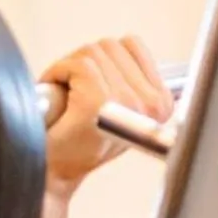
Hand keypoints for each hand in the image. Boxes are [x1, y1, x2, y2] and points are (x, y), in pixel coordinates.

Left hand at [39, 37, 174, 196]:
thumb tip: (132, 46)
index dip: (106, 60)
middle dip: (87, 63)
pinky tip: (59, 98)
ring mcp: (124, 100)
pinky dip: (58, 73)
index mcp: (161, 103)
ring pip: (93, 52)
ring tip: (69, 97)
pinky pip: (77, 63)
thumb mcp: (123, 111)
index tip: (97, 85)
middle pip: (111, 45)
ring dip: (71, 69)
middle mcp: (149, 103)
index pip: (134, 46)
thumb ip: (134, 79)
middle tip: (78, 93)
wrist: (55, 172)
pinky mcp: (98, 99)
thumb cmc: (82, 143)